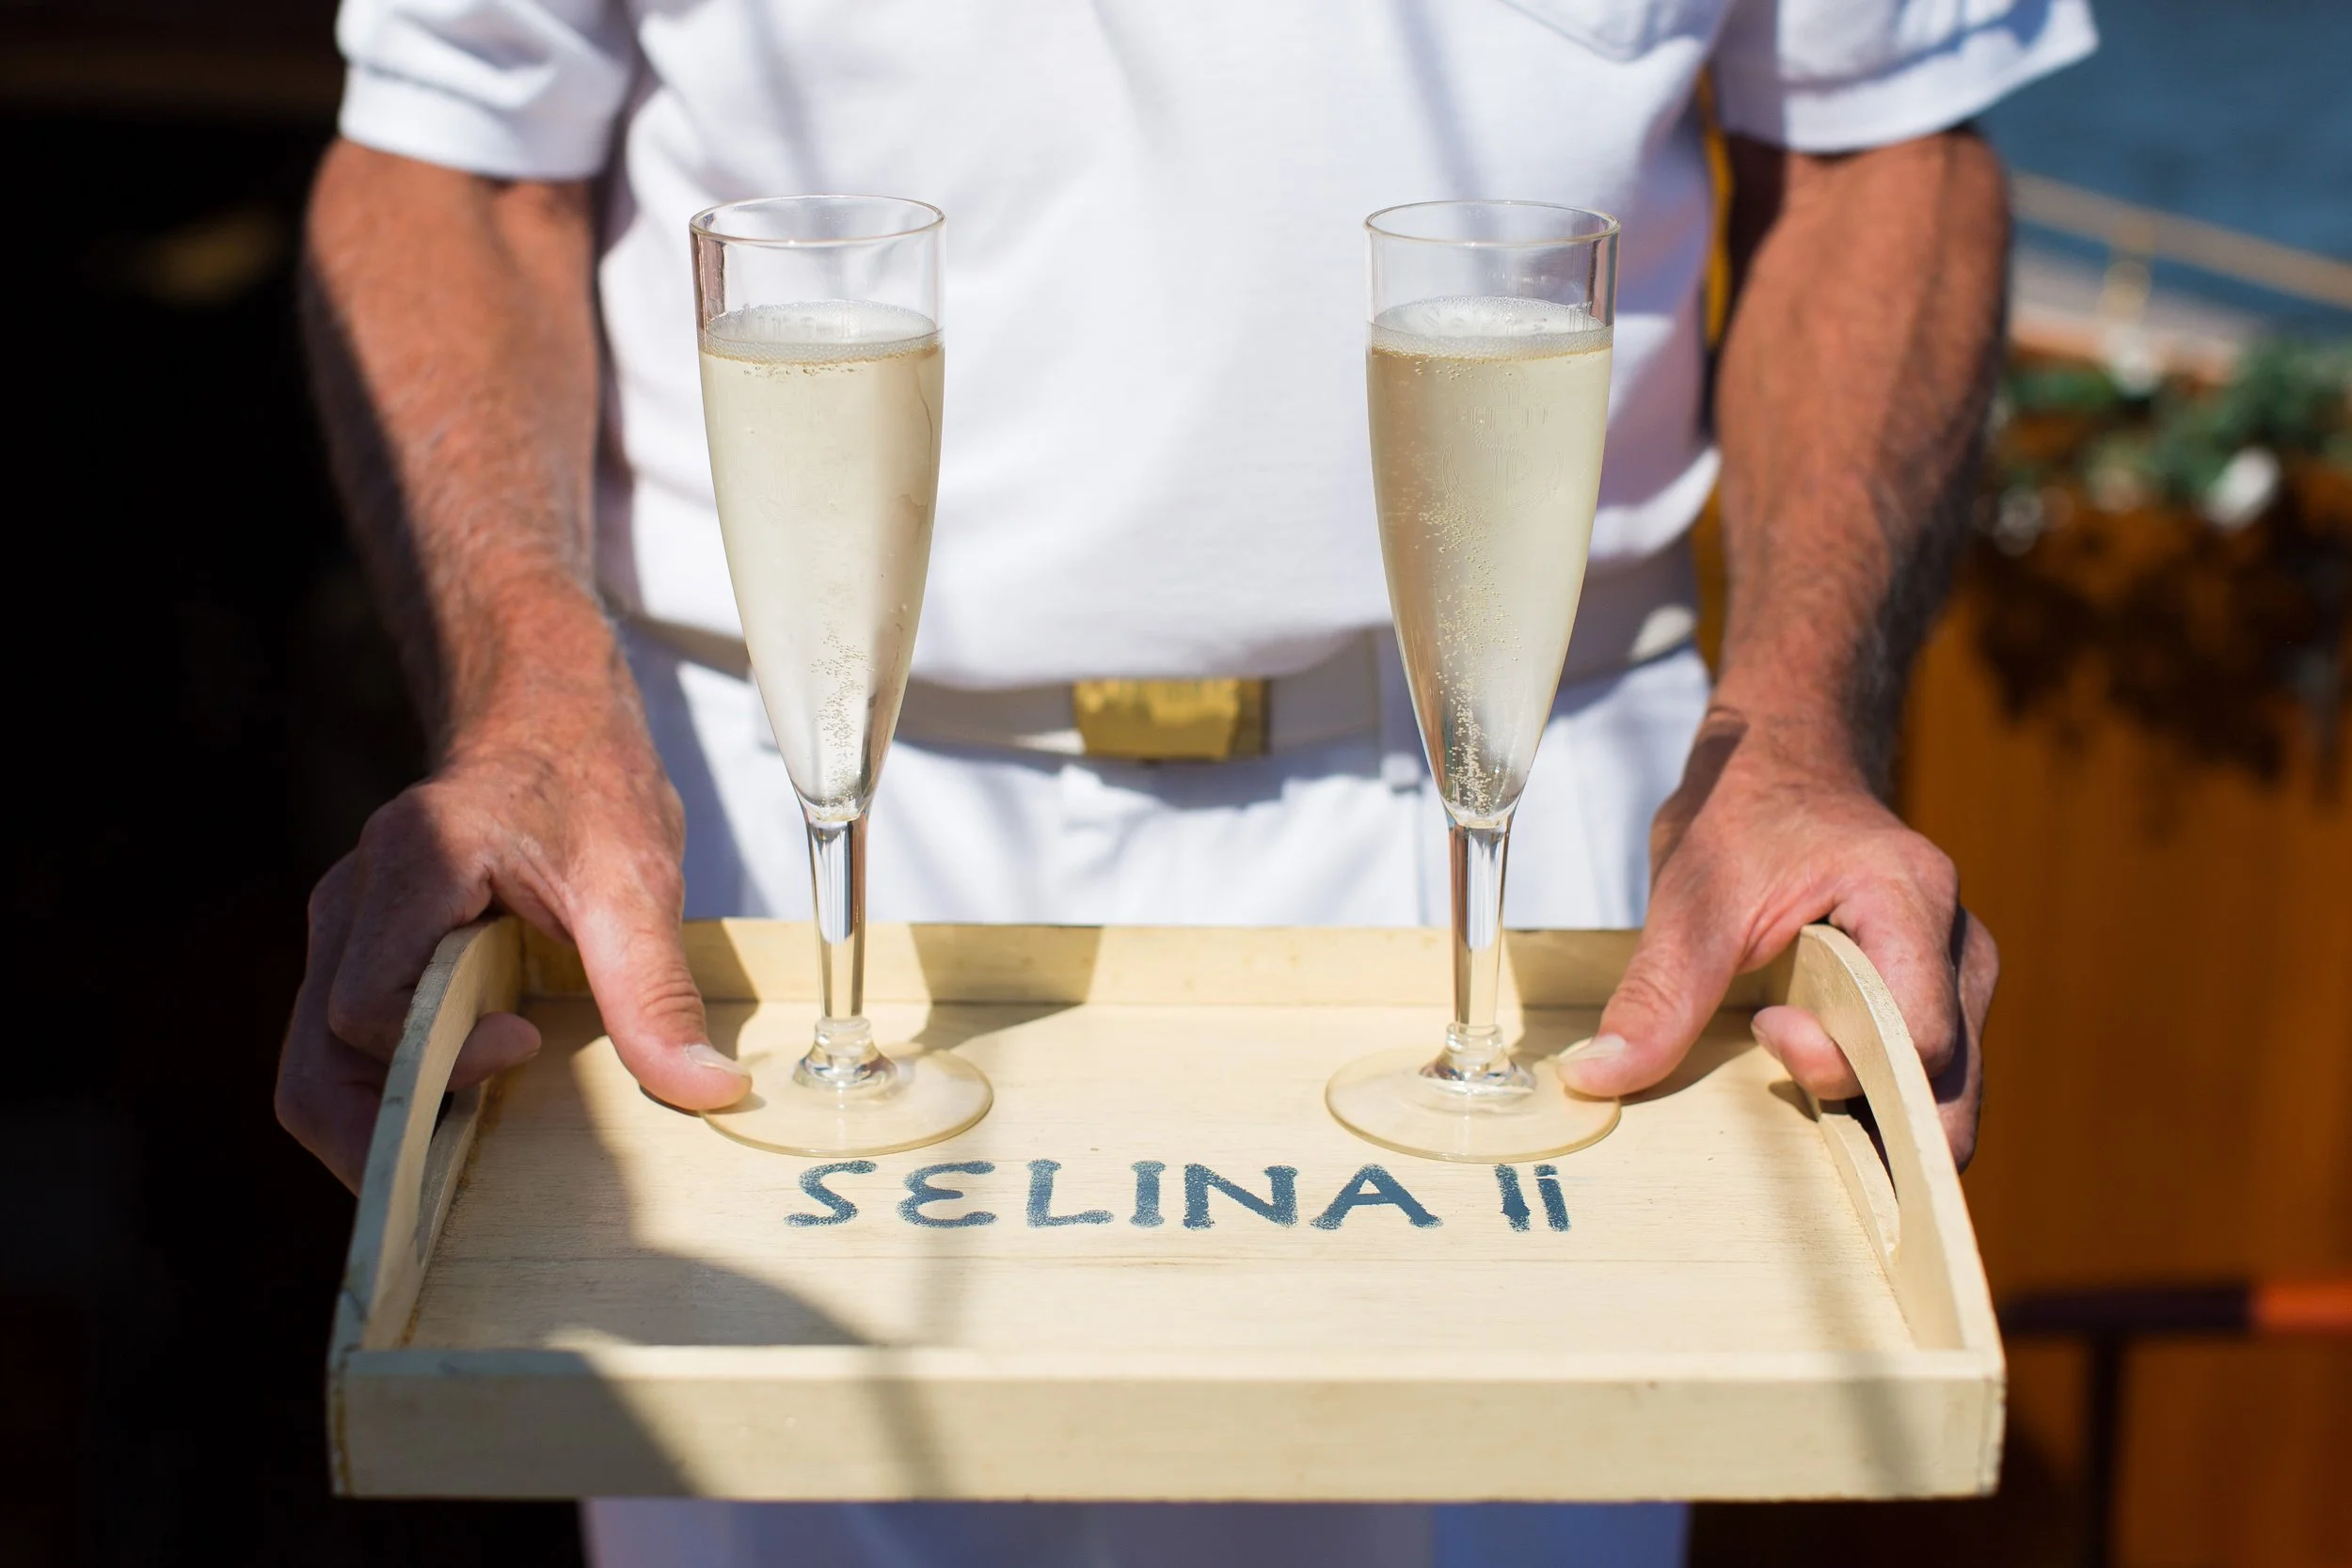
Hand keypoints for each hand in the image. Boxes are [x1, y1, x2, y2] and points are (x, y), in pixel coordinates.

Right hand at [275, 673, 750, 1190]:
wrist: (544, 718)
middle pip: (314, 1066)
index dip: (436, 1059)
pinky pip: (343, 1054)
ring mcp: (344, 933)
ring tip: (467, 1156)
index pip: (368, 1007)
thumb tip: (706, 1089)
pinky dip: (393, 1100)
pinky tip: (463, 1115)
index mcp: (412, 868)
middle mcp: (351, 903)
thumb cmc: (585, 780)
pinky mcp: (358, 956)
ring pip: (315, 1070)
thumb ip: (657, 987)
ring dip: (383, 1130)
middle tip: (467, 1178)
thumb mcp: (638, 878)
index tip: (524, 1046)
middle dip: (380, 1142)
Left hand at [1561, 706, 1994, 1164]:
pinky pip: (1926, 1077)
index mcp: (1909, 903)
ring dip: (1874, 1114)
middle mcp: (1958, 947)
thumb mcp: (1691, 897)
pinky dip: (1875, 1098)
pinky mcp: (1940, 997)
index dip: (1841, 1064)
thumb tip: (1598, 1078)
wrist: (1783, 765)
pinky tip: (1815, 1084)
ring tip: (1797, 1078)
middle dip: (1876, 1126)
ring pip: (1946, 1092)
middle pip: (1948, 1086)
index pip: (1917, 1040)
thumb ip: (1658, 994)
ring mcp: (1958, 975)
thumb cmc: (1746, 815)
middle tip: (1794, 1097)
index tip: (1768, 1027)